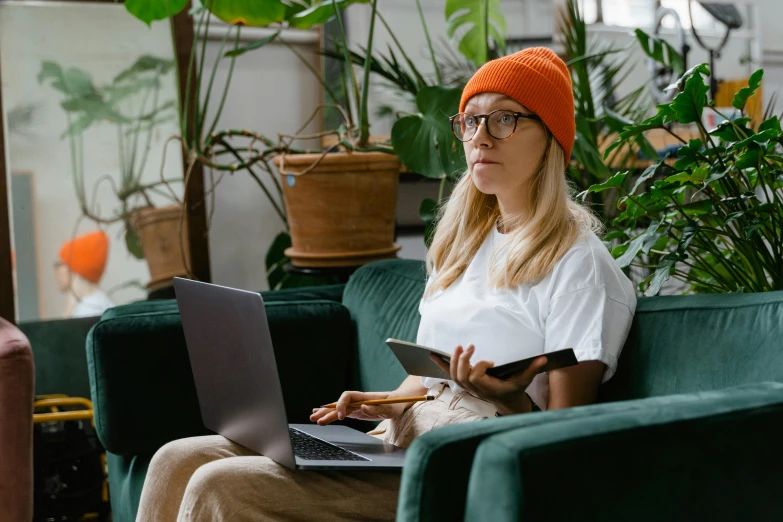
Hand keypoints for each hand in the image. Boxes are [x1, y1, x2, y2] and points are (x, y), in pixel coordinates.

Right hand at [309, 390, 406, 425]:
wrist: (398, 402)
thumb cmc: (395, 404)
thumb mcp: (390, 408)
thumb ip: (376, 408)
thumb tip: (363, 408)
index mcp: (364, 397)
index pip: (348, 396)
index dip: (342, 404)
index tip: (342, 416)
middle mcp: (357, 400)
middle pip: (339, 404)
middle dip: (327, 410)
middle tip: (316, 418)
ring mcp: (356, 406)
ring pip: (338, 409)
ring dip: (326, 413)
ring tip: (313, 418)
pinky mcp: (356, 412)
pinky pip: (342, 413)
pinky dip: (332, 415)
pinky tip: (321, 416)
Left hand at [429, 344, 546, 414]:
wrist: (506, 401)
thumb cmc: (515, 389)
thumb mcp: (524, 380)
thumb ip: (532, 369)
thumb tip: (543, 359)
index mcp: (489, 389)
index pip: (476, 377)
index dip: (480, 367)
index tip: (490, 362)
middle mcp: (476, 389)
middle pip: (462, 376)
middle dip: (463, 360)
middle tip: (470, 346)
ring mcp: (469, 387)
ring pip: (455, 376)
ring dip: (453, 360)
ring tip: (458, 347)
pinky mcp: (464, 382)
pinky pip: (449, 374)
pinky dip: (440, 364)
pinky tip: (431, 354)